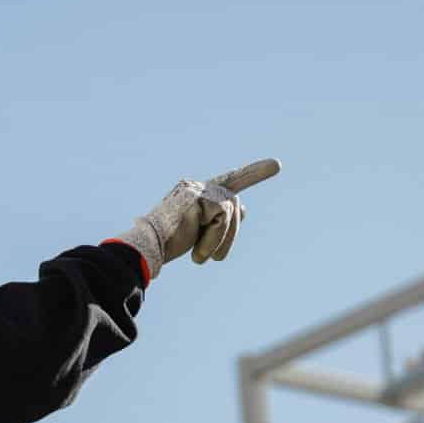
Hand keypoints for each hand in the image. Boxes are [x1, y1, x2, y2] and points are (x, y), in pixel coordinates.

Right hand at [113, 158, 280, 279]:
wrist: (146, 249)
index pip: (230, 181)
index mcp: (195, 193)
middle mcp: (196, 186)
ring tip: (202, 258)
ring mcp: (197, 190)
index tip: (277, 165)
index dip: (254, 173)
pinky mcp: (199, 198)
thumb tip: (244, 210)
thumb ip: (221, 219)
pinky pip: (222, 218)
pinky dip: (214, 239)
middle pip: (233, 203)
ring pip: (231, 210)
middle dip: (231, 233)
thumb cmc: (168, 243)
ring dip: (222, 240)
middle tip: (218, 257)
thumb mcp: (199, 231)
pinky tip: (197, 253)